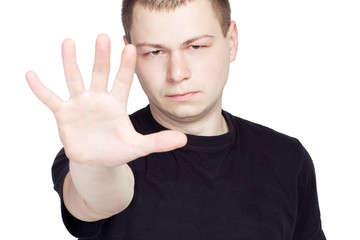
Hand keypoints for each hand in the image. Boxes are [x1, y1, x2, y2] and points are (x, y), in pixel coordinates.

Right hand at [26, 34, 186, 166]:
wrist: (97, 160)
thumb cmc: (117, 149)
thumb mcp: (138, 146)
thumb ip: (159, 142)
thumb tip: (184, 140)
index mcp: (117, 104)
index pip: (123, 81)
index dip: (126, 66)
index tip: (130, 46)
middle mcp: (98, 99)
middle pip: (100, 74)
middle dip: (101, 57)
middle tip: (103, 36)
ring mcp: (80, 104)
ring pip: (75, 79)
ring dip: (71, 63)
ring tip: (69, 42)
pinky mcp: (64, 114)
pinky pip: (51, 99)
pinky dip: (41, 89)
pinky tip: (31, 75)